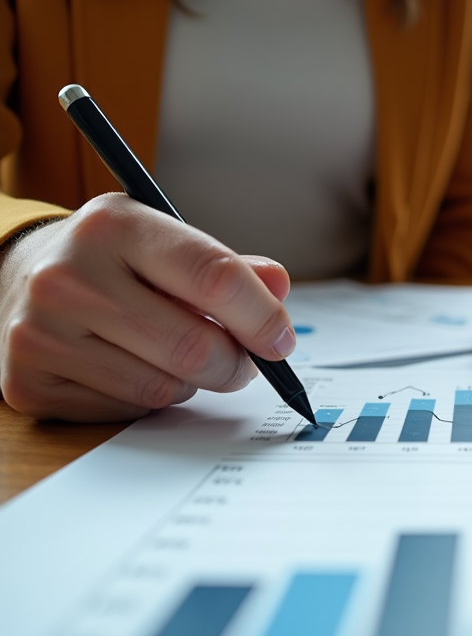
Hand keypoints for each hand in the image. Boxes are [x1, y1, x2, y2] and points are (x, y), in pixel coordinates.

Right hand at [0, 193, 295, 421]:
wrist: (23, 278)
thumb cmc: (116, 263)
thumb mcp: (169, 245)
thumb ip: (230, 268)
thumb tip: (277, 288)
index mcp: (115, 224)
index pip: (214, 276)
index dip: (261, 316)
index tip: (281, 341)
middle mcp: (68, 274)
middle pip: (195, 345)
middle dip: (236, 364)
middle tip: (242, 363)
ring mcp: (40, 330)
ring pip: (163, 387)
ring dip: (191, 383)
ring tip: (177, 357)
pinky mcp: (29, 381)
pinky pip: (127, 411)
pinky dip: (148, 400)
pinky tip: (135, 369)